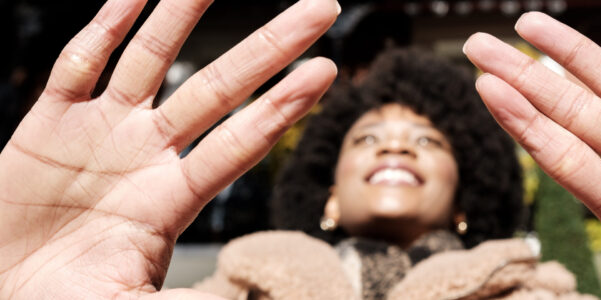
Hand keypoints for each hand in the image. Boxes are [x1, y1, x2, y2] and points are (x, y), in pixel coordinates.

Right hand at [0, 0, 338, 297]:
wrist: (0, 291)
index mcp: (172, 199)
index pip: (242, 142)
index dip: (283, 107)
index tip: (328, 71)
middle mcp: (147, 154)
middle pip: (219, 88)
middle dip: (270, 47)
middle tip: (323, 8)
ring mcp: (101, 132)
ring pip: (151, 59)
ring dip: (184, 16)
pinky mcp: (48, 123)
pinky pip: (78, 63)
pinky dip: (104, 27)